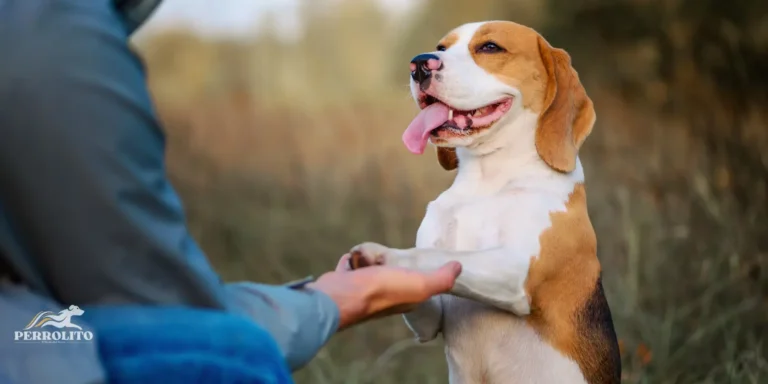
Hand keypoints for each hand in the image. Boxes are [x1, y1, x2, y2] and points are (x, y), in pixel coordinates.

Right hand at [308, 254, 461, 330]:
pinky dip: (352, 261)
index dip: (419, 272)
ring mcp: (363, 291)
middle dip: (391, 264)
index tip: (418, 260)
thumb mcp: (419, 285)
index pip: (417, 284)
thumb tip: (459, 267)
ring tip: (371, 255)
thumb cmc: (381, 290)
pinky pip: (351, 267)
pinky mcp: (345, 283)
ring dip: (370, 260)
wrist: (340, 296)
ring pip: (371, 270)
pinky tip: (353, 258)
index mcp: (406, 299)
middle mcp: (385, 298)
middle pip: (392, 275)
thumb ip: (441, 279)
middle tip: (390, 255)